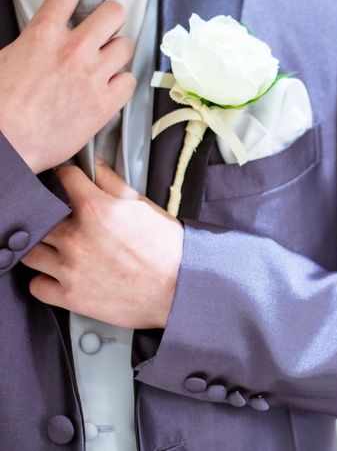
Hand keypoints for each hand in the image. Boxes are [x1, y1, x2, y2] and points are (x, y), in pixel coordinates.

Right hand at [0, 0, 136, 173]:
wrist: (8, 142)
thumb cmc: (3, 105)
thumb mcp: (7, 59)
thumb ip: (35, 43)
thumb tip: (45, 39)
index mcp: (43, 35)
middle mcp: (73, 49)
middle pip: (113, 14)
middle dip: (114, 17)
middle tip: (109, 28)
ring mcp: (93, 75)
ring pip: (126, 46)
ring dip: (118, 52)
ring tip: (107, 63)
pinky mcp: (105, 102)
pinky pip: (129, 80)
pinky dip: (122, 82)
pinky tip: (110, 88)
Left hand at [20, 157, 183, 328]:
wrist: (180, 286)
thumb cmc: (167, 247)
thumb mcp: (143, 206)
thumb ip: (113, 182)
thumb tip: (94, 164)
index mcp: (96, 209)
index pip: (64, 178)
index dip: (69, 177)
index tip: (71, 182)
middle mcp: (76, 237)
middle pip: (41, 216)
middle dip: (53, 215)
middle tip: (70, 220)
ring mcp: (70, 269)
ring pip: (31, 252)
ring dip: (45, 248)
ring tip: (63, 249)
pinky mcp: (70, 297)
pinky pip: (37, 286)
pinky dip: (47, 280)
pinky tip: (63, 274)